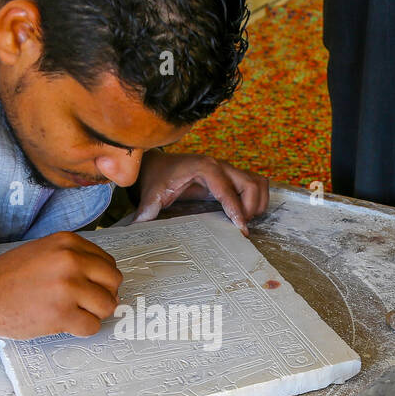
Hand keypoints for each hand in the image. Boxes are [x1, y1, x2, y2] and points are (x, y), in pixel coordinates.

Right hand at [0, 232, 121, 354]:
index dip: (101, 280)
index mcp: (67, 242)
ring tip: (73, 314)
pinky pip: (92, 327)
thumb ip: (72, 258)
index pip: (107, 262)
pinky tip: (64, 325)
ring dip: (94, 314)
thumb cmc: (6, 278)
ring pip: (108, 305)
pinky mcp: (62, 313)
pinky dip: (82, 330)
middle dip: (104, 296)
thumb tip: (104, 279)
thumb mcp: (42, 252)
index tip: (87, 289)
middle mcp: (71, 260)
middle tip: (85, 305)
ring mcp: (67, 287)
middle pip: (114, 282)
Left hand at [132, 150, 269, 235]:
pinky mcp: (231, 176)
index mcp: (204, 168)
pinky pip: (255, 183)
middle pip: (251, 183)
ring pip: (258, 182)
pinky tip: (245, 214)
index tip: (241, 229)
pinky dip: (257, 198)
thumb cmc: (157, 179)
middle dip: (251, 207)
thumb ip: (147, 211)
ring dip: (258, 202)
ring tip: (245, 220)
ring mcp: (228, 169)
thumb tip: (136, 230)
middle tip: (240, 227)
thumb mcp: (151, 195)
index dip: (237, 210)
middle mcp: (220, 165)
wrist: (157, 165)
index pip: (228, 189)